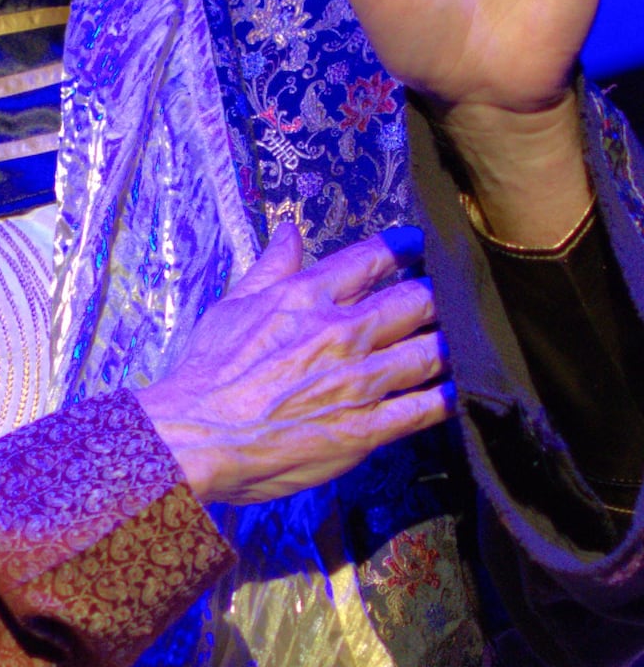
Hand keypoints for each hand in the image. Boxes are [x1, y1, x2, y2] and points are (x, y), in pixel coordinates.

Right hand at [133, 223, 449, 505]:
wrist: (196, 435)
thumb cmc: (208, 372)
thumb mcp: (232, 306)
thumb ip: (270, 268)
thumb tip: (290, 230)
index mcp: (307, 296)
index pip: (372, 259)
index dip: (405, 247)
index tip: (422, 245)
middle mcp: (342, 331)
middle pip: (418, 300)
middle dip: (443, 295)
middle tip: (456, 296)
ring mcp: (360, 381)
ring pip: (433, 351)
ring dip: (456, 344)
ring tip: (470, 341)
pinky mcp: (368, 428)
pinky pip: (427, 408)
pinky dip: (452, 397)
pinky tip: (466, 390)